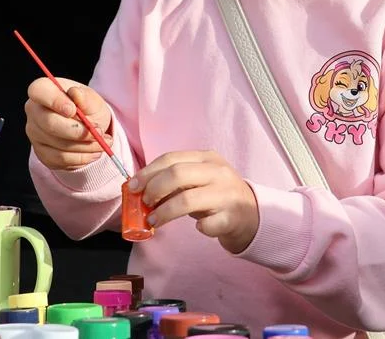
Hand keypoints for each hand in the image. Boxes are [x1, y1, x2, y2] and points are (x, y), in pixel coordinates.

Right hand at [25, 78, 112, 170]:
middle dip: (78, 131)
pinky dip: (82, 158)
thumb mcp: (92, 99)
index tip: (74, 110)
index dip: (55, 101)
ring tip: (103, 142)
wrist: (89, 127)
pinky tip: (93, 152)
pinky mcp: (42, 153)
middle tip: (98, 132)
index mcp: (43, 90)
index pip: (38, 91)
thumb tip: (76, 94)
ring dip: (85, 146)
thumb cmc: (87, 107)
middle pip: (49, 123)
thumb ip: (85, 97)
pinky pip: (61, 160)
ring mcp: (35, 134)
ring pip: (58, 145)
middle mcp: (34, 112)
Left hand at [130, 150, 259, 253]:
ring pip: (187, 200)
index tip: (133, 186)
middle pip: (177, 174)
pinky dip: (199, 227)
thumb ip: (175, 180)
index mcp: (207, 158)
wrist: (252, 214)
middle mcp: (218, 172)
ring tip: (154, 221)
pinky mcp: (232, 217)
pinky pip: (207, 224)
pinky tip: (199, 227)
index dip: (148, 172)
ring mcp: (226, 194)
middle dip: (154, 189)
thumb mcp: (200, 179)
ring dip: (164, 213)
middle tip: (145, 203)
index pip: (171, 158)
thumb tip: (140, 190)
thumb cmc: (216, 195)